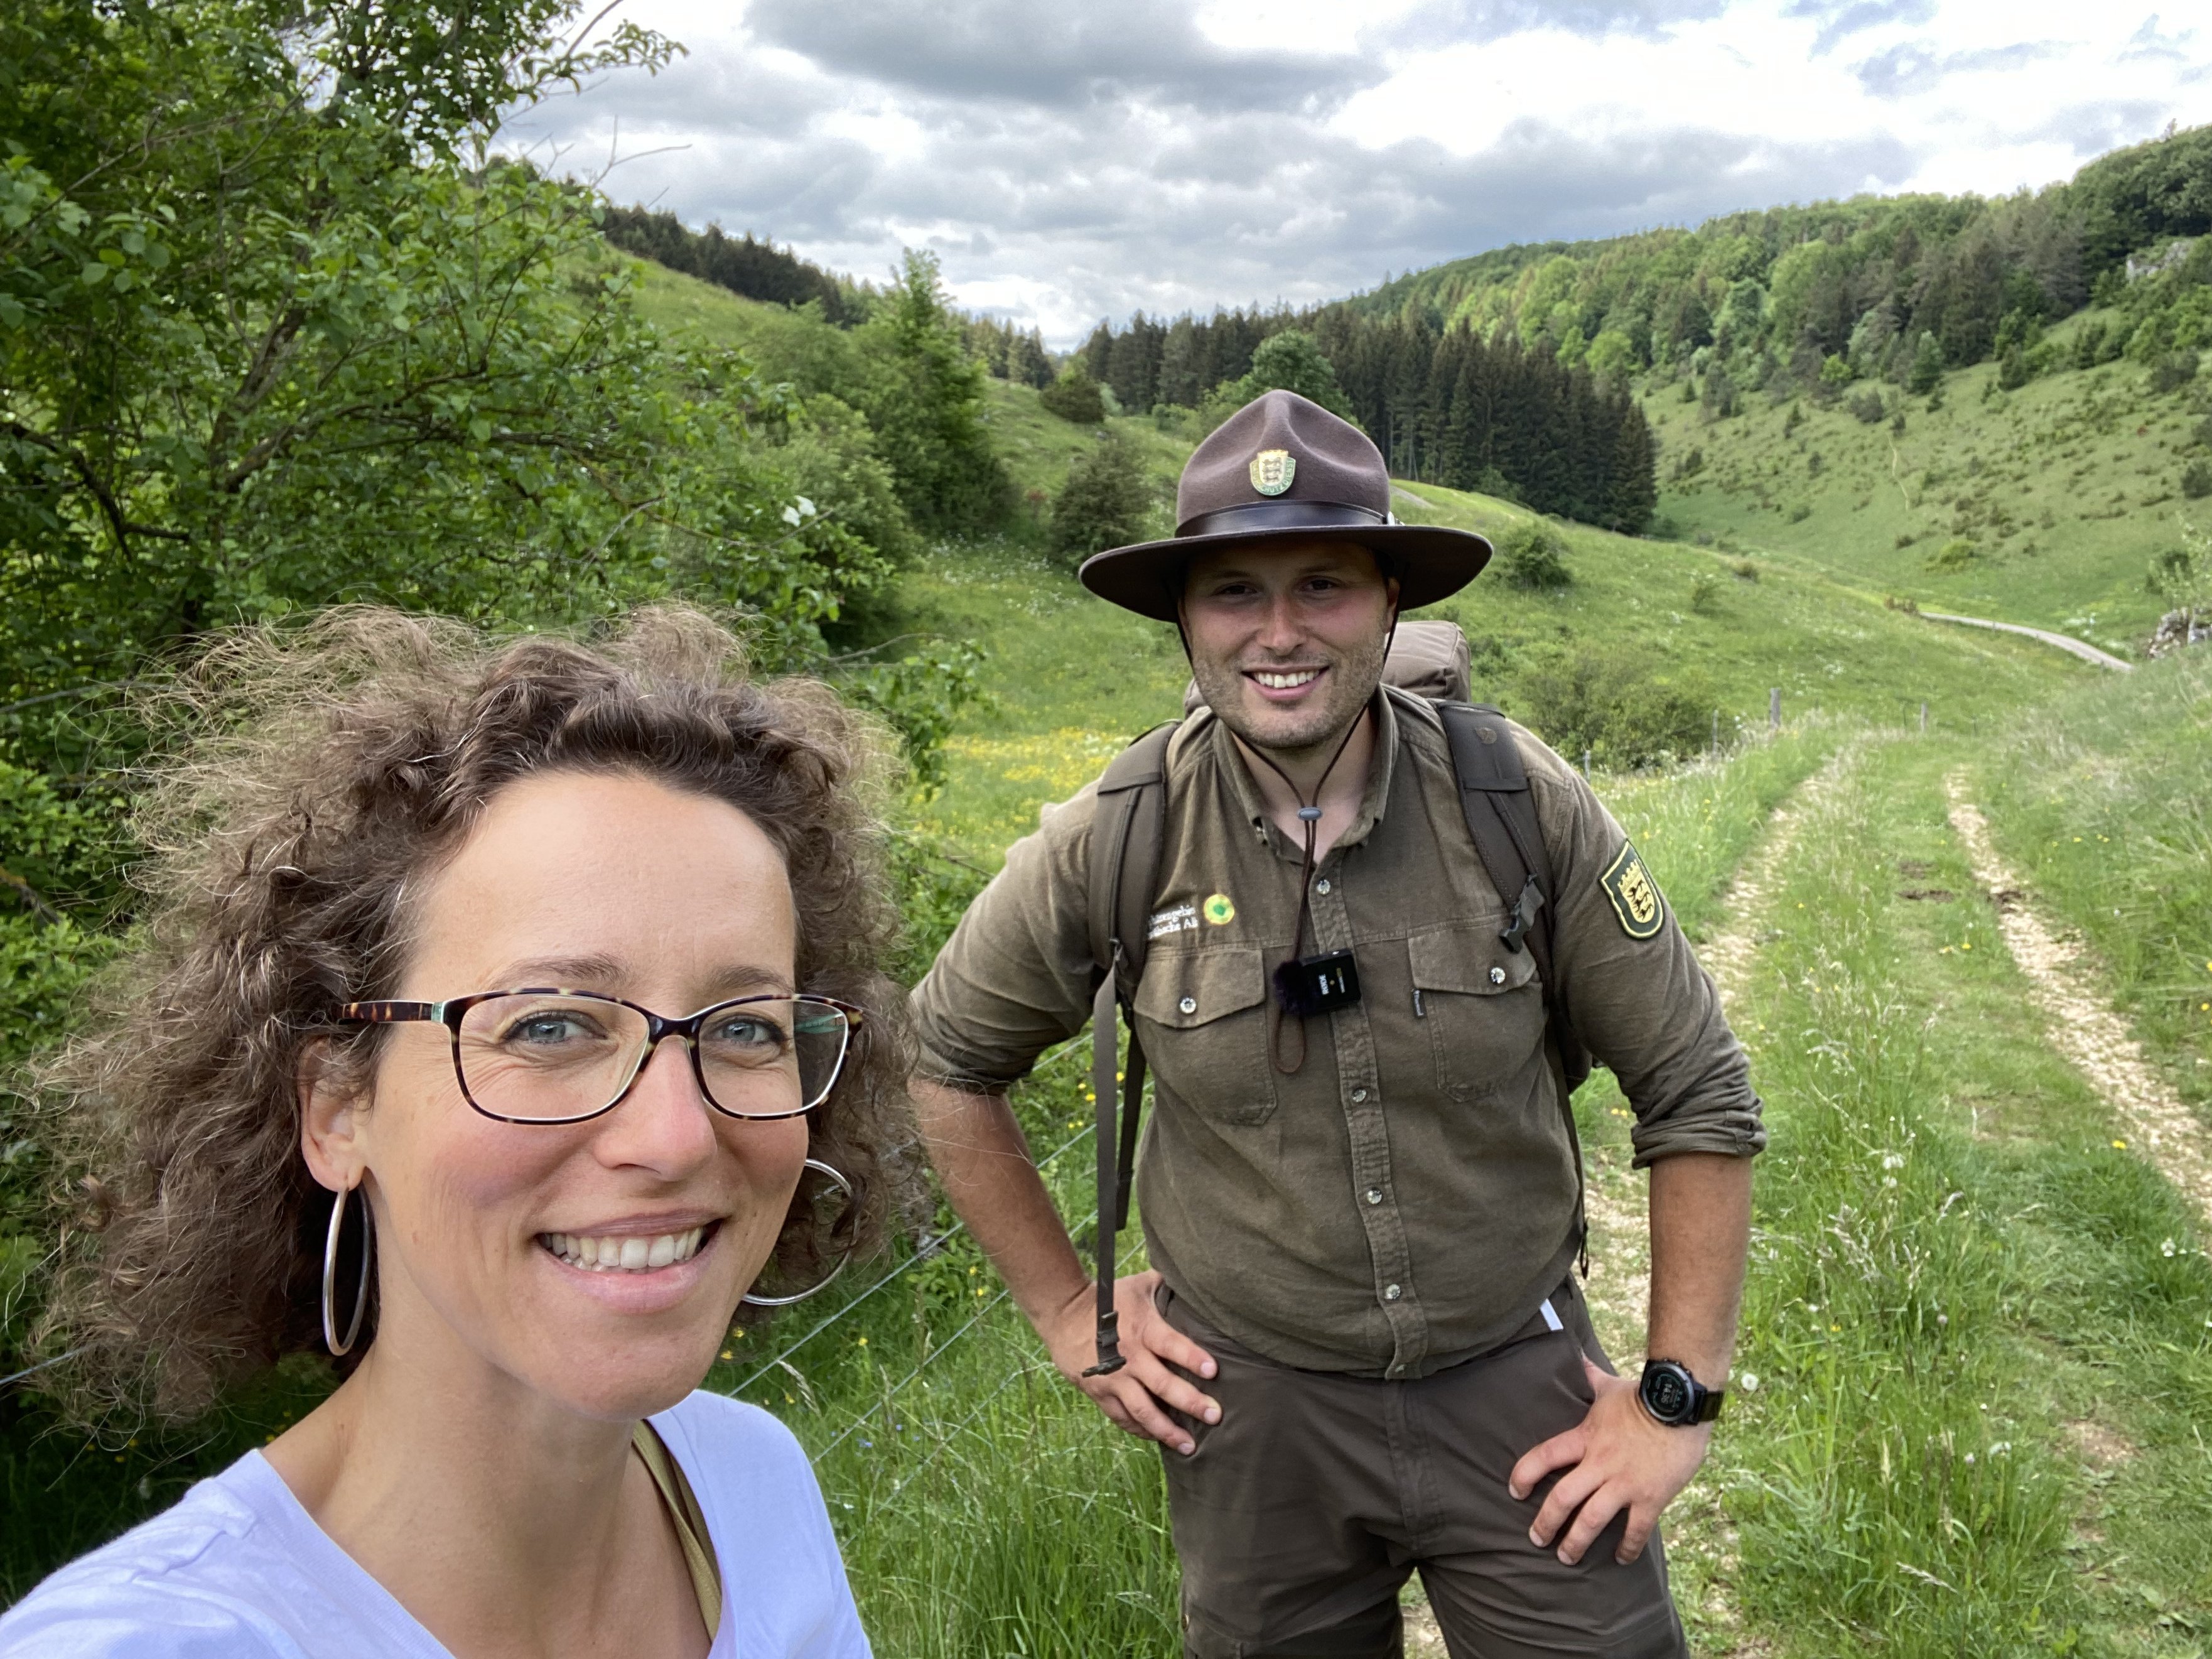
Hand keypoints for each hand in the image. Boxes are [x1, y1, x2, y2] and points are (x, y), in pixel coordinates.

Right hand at [1039, 1270, 1220, 1455]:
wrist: (1063, 1313)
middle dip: (1191, 1402)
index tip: (1214, 1371)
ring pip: (1143, 1411)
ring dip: (1167, 1430)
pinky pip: (1122, 1418)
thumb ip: (1166, 1287)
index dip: (1193, 1358)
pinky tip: (1157, 1438)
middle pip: (1163, 1385)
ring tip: (1190, 1446)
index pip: (1172, 1345)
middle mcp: (1130, 1358)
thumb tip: (1194, 1281)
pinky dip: (1141, 1430)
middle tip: (1214, 1416)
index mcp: (1143, 1329)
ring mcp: (1113, 1379)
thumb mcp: (1138, 1286)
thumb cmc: (1107, 1297)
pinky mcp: (1099, 1392)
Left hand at [1508, 1353, 1711, 1565]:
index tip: (1514, 1491)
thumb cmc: (1643, 1395)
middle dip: (1546, 1523)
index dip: (1525, 1475)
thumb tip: (1573, 1353)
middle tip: (1536, 1540)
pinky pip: (1635, 1530)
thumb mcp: (1609, 1385)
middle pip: (1563, 1499)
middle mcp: (1600, 1464)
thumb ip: (1587, 1375)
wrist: (1682, 1404)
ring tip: (1566, 1557)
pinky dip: (1627, 1548)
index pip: (1544, 1456)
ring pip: (1592, 1521)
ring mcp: (1625, 1483)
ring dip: (1576, 1543)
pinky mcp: (1651, 1497)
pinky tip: (1621, 1560)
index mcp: (1585, 1438)